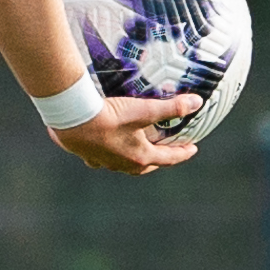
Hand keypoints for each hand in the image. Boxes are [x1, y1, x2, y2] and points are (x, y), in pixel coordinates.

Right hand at [53, 94, 201, 174]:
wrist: (73, 119)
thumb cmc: (110, 116)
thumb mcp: (144, 110)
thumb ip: (171, 107)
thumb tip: (197, 103)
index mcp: (139, 157)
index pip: (168, 158)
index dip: (182, 153)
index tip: (192, 149)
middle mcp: (122, 164)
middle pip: (146, 166)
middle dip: (159, 159)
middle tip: (167, 152)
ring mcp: (103, 162)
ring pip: (123, 165)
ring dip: (133, 159)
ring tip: (137, 150)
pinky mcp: (86, 155)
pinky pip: (101, 158)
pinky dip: (108, 154)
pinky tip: (105, 147)